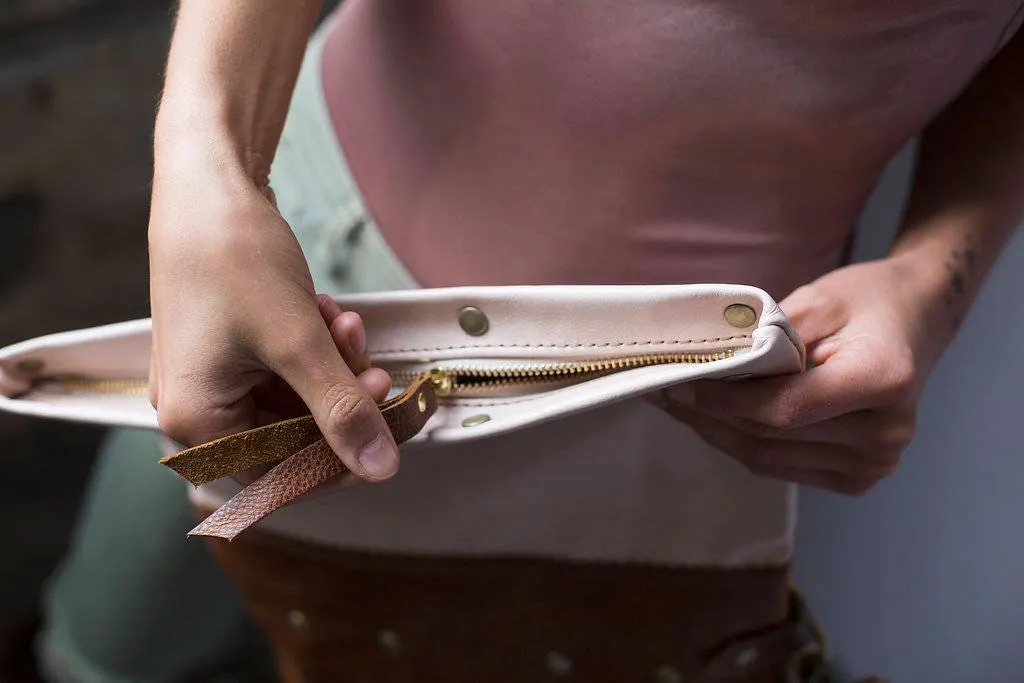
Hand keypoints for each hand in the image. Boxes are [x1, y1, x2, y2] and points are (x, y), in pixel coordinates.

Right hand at [148, 162, 399, 481]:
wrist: (208, 184)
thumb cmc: (234, 257)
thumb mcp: (299, 342)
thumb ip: (342, 410)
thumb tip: (381, 467)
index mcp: (197, 422)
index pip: (280, 475)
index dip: (339, 459)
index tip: (387, 435)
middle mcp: (197, 408)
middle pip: (291, 436)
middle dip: (340, 399)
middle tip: (378, 371)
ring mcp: (212, 377)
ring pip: (295, 400)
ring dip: (333, 368)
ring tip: (347, 324)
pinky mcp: (229, 349)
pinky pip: (285, 369)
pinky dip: (315, 348)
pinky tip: (330, 313)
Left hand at [653, 259, 940, 493]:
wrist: (913, 322)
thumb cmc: (866, 302)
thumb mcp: (817, 300)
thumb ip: (767, 339)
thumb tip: (706, 367)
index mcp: (882, 380)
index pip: (784, 408)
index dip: (724, 401)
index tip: (679, 384)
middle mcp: (884, 434)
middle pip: (770, 437)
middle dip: (708, 414)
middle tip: (662, 390)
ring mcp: (873, 464)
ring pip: (766, 458)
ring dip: (716, 432)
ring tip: (677, 404)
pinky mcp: (855, 479)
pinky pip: (778, 466)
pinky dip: (739, 442)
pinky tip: (710, 418)